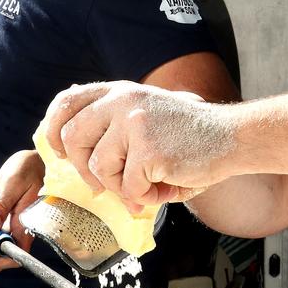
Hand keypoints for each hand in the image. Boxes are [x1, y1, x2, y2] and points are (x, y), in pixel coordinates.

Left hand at [44, 82, 234, 208]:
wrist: (232, 138)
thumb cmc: (189, 136)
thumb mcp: (146, 115)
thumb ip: (112, 123)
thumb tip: (67, 140)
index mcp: (119, 92)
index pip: (66, 102)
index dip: (54, 131)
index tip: (64, 154)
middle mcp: (122, 101)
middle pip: (72, 139)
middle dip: (85, 170)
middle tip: (105, 185)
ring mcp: (134, 123)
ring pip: (100, 168)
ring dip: (122, 186)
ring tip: (148, 182)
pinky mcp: (149, 149)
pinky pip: (129, 187)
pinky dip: (146, 195)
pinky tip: (166, 184)